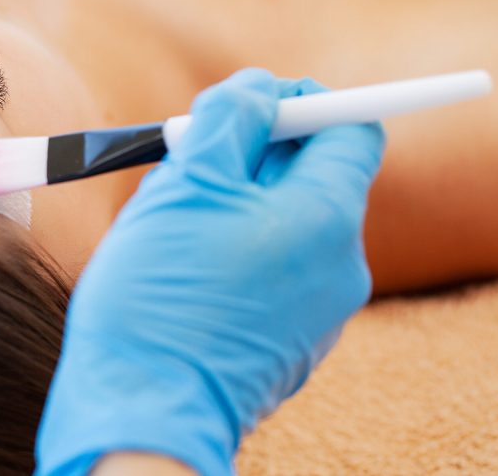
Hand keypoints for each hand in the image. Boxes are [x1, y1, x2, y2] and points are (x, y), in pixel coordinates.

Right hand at [35, 69, 384, 475]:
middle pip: (312, 174)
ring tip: (173, 226)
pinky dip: (236, 250)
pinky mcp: (292, 339)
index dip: (303, 101)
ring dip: (234, 203)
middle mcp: (341, 264)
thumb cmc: (159, 293)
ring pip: (284, 222)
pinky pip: (274, 269)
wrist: (145, 409)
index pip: (351, 127)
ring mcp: (320, 309)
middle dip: (250, 154)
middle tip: (187, 162)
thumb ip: (230, 117)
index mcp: (326, 216)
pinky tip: (184, 271)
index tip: (246, 103)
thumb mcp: (186, 181)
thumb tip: (261, 86)